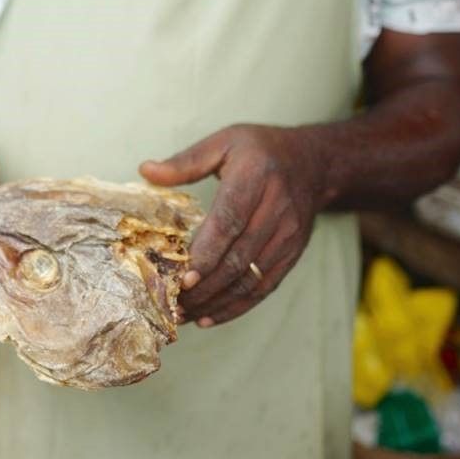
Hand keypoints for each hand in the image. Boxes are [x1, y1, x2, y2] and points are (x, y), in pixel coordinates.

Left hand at [140, 123, 326, 326]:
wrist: (313, 162)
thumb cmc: (261, 150)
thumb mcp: (224, 142)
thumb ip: (186, 161)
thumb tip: (145, 171)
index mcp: (256, 176)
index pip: (230, 220)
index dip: (206, 253)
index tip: (181, 278)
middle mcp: (276, 208)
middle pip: (238, 257)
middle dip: (204, 286)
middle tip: (172, 304)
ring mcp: (288, 234)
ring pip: (250, 278)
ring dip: (215, 302)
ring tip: (183, 315)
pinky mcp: (292, 253)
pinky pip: (264, 286)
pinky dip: (236, 306)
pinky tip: (209, 317)